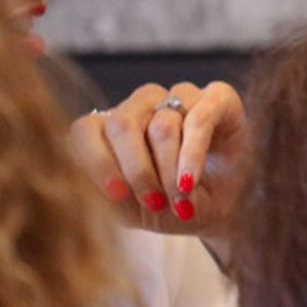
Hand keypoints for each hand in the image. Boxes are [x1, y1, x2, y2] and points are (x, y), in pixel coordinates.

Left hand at [71, 80, 247, 236]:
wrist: (221, 208)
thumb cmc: (169, 206)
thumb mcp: (132, 210)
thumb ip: (107, 196)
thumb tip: (89, 185)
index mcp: (110, 129)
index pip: (86, 130)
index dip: (96, 160)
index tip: (115, 194)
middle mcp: (142, 105)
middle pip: (122, 123)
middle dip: (136, 170)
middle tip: (153, 202)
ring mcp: (180, 96)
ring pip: (161, 125)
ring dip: (169, 170)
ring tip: (180, 200)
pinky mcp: (218, 97)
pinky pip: (198, 119)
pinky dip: (192, 155)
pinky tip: (190, 181)